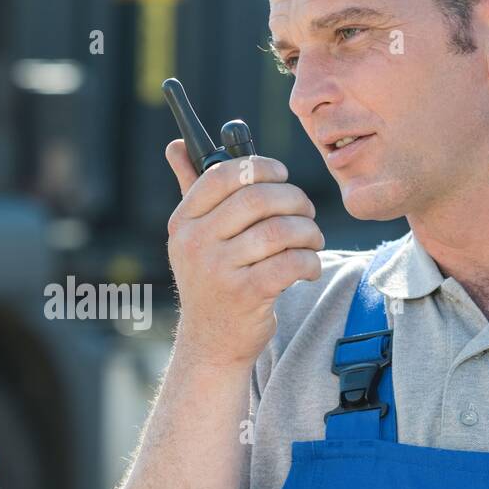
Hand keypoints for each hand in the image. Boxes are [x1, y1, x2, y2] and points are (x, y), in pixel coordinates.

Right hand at [165, 139, 323, 369]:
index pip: (220, 176)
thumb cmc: (212, 281)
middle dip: (293, 200)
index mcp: (183, 223)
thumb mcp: (194, 238)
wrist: (211, 343)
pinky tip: (308, 267)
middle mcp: (195, 244)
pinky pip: (291, 263)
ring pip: (279, 231)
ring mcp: (218, 270)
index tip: (281, 175)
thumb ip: (190, 190)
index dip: (258, 167)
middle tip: (306, 212)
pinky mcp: (246, 295)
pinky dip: (309, 261)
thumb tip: (175, 145)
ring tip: (312, 241)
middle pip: (256, 198)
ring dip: (308, 232)